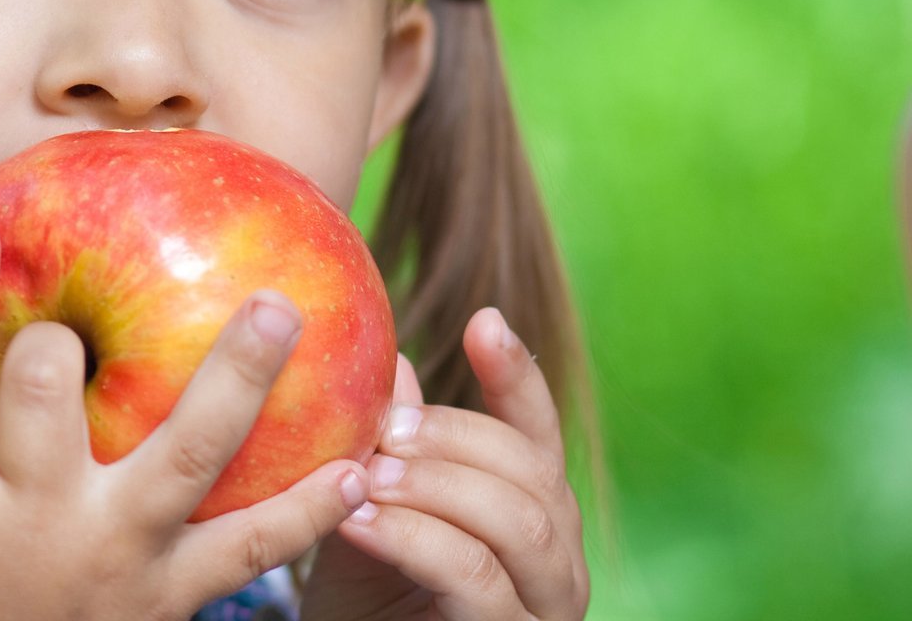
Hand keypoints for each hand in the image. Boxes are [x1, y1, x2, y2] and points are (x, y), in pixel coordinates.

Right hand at [0, 219, 370, 620]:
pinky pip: (251, 551)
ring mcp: (112, 562)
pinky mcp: (169, 603)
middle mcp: (32, 525)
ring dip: (236, 376)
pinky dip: (307, 510)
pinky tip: (355, 465)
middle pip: (50, 395)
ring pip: (183, 454)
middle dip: (69, 331)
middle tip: (101, 279)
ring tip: (280, 307)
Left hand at [299, 309, 588, 619]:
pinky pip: (476, 580)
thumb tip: (385, 355)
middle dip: (453, 438)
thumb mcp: (365, 506)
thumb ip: (383, 442)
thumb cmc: (361, 596)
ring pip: (519, 524)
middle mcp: (554, 559)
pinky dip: (416, 540)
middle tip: (381, 428)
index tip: (485, 320)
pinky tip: (358, 520)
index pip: (537, 433)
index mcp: (527, 510)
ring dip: (436, 488)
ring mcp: (543, 608)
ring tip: (366, 474)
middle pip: (531, 472)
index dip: (517, 375)